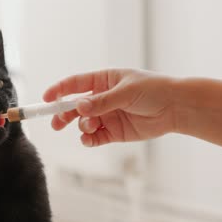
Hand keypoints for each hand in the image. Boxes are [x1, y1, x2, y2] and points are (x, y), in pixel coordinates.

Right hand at [43, 69, 176, 146]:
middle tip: (56, 124)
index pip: (75, 84)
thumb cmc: (153, 90)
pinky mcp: (114, 132)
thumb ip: (101, 101)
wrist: (175, 108)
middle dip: (63, 114)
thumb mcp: (125, 92)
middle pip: (74, 106)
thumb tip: (78, 107)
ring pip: (84, 123)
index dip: (59, 90)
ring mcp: (107, 116)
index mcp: (103, 81)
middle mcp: (102, 98)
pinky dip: (89, 140)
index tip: (46, 99)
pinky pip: (95, 137)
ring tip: (91, 127)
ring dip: (82, 126)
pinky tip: (90, 139)